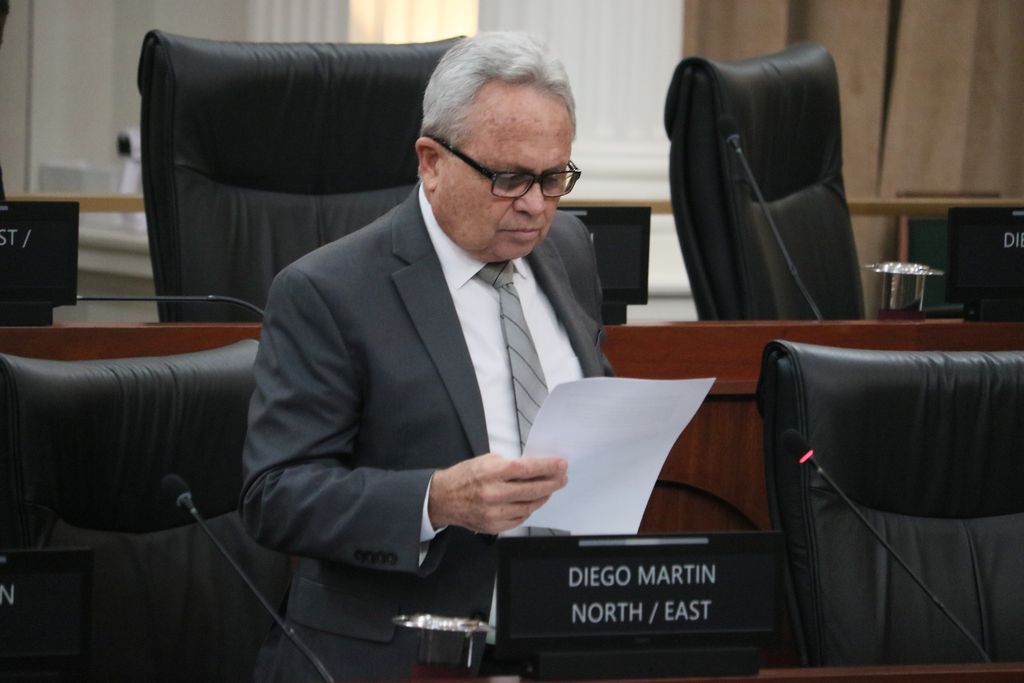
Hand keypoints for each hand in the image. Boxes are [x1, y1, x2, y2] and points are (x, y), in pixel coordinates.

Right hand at [428, 452, 567, 534]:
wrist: (443, 499)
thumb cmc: (465, 477)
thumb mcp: (486, 461)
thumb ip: (510, 465)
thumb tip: (535, 468)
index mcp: (492, 473)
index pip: (527, 469)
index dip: (547, 467)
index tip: (561, 464)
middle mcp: (494, 494)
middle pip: (533, 490)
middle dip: (552, 483)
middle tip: (562, 478)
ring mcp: (494, 513)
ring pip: (529, 506)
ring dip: (543, 497)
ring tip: (549, 489)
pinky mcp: (494, 526)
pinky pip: (520, 519)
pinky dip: (529, 509)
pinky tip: (532, 501)